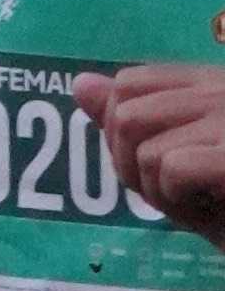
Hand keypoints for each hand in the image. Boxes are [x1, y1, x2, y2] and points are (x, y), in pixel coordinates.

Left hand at [83, 59, 224, 245]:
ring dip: (158, 190)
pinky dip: (179, 201)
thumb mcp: (176, 167)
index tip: (163, 166)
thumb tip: (80, 83)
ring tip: (202, 201)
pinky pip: (170, 167)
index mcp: (212, 84)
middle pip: (125, 115)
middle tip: (181, 193)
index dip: (123, 134)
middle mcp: (223, 88)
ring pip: (142, 144)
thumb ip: (129, 125)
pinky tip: (214, 206)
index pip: (129, 84)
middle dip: (134, 169)